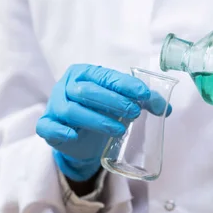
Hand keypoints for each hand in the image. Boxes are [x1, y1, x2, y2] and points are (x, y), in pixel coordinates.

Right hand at [37, 64, 170, 181]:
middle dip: (113, 101)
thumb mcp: (121, 104)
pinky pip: (48, 127)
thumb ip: (143, 102)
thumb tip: (165, 108)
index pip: (104, 76)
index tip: (144, 94)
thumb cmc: (100, 112)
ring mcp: (54, 106)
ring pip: (71, 110)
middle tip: (135, 113)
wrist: (79, 139)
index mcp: (84, 73)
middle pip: (87, 91)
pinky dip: (60, 131)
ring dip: (96, 119)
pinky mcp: (47, 126)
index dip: (124, 84)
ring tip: (119, 130)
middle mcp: (66, 86)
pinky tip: (74, 136)